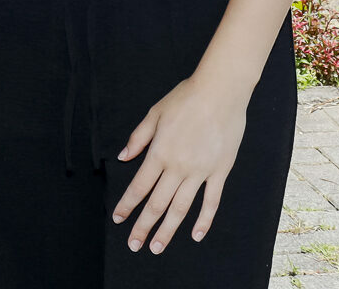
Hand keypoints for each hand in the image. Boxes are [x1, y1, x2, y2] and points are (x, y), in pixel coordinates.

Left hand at [111, 75, 246, 252]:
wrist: (220, 91)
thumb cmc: (186, 98)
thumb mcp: (155, 113)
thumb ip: (138, 138)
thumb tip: (123, 157)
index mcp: (159, 153)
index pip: (138, 187)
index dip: (127, 205)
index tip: (118, 219)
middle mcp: (178, 167)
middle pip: (157, 204)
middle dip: (143, 226)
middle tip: (134, 245)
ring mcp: (200, 172)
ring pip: (181, 208)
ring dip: (168, 230)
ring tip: (157, 247)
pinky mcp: (219, 171)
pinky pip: (211, 201)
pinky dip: (203, 220)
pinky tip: (195, 234)